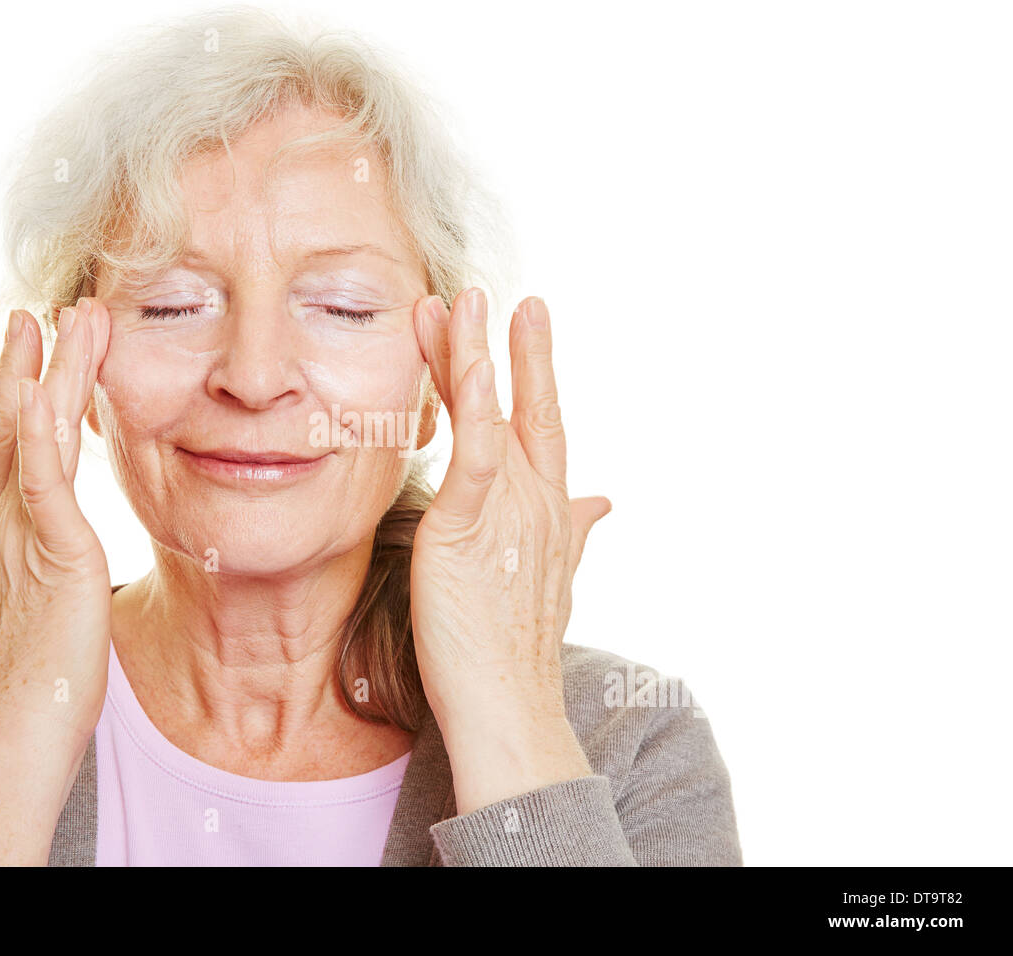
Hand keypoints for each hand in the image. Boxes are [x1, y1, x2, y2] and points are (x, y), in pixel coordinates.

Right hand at [0, 296, 112, 743]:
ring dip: (51, 372)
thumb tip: (70, 560)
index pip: (15, 449)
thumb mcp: (52, 602)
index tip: (39, 350)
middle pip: (15, 425)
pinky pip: (41, 482)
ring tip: (69, 316)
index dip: (24, 395)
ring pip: (33, 435)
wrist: (26, 726)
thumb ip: (56, 567)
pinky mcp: (51, 553)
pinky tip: (40, 389)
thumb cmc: (49, 677)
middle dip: (32, 364)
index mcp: (10, 534)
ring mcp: (21, 534)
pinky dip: (36, 432)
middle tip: (48, 308)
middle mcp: (5, 523)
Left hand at [411, 288, 610, 813]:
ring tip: (456, 303)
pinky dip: (469, 400)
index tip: (527, 328)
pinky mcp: (472, 524)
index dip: (538, 377)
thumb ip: (572, 532)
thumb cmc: (515, 650)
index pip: (545, 430)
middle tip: (503, 296)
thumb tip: (601, 502)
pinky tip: (459, 358)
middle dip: (519, 350)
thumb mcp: (549, 577)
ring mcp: (511, 509)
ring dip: (474, 353)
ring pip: (495, 413)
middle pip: (528, 409)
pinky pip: (474, 449)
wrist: (509, 704)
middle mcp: (538, 501)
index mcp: (549, 512)